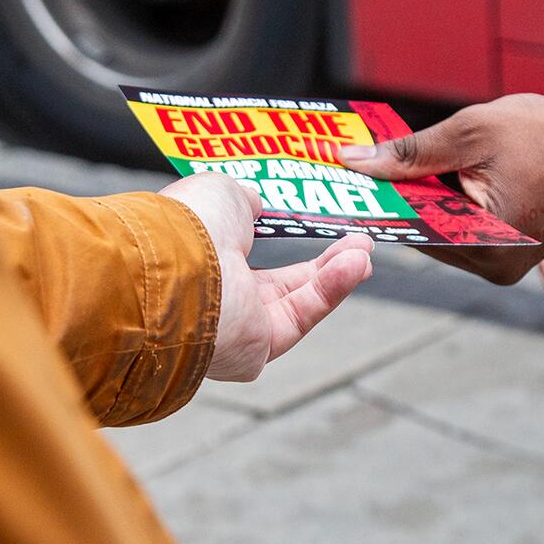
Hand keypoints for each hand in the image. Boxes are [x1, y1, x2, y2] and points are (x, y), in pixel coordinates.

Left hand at [161, 174, 375, 381]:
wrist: (178, 268)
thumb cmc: (188, 224)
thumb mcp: (222, 193)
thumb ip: (244, 201)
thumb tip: (255, 205)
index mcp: (198, 257)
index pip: (238, 252)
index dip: (273, 236)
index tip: (303, 221)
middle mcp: (215, 296)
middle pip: (278, 283)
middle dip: (319, 263)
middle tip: (356, 242)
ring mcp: (236, 326)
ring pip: (296, 300)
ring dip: (334, 274)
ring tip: (365, 250)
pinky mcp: (256, 350)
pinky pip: (301, 315)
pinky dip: (330, 290)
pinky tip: (357, 264)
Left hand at [340, 94, 543, 284]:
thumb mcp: (468, 133)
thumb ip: (410, 153)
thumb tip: (354, 163)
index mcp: (487, 247)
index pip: (413, 229)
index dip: (378, 203)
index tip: (345, 184)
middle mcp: (495, 266)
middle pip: (424, 233)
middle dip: (398, 200)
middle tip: (359, 167)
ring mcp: (504, 262)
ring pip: (441, 231)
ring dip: (422, 200)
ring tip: (393, 165)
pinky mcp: (511, 251)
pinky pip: (463, 228)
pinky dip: (446, 204)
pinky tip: (433, 175)